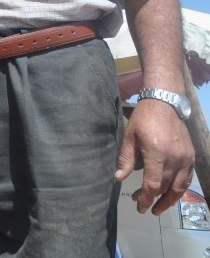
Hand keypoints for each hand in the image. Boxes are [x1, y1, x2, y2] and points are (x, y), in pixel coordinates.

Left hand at [115, 97, 194, 214]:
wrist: (165, 103)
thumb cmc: (143, 119)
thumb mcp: (130, 137)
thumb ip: (125, 159)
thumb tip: (118, 178)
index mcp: (157, 154)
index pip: (152, 184)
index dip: (146, 198)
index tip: (139, 207)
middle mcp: (174, 159)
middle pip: (166, 187)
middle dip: (154, 199)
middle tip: (143, 206)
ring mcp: (185, 158)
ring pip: (180, 187)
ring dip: (170, 200)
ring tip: (159, 207)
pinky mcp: (191, 157)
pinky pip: (187, 178)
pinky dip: (180, 189)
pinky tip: (171, 193)